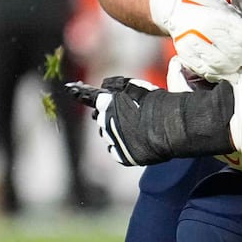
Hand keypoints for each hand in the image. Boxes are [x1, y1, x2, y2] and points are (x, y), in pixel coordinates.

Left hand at [67, 75, 236, 166]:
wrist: (172, 126)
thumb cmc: (158, 103)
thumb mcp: (137, 86)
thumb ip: (118, 85)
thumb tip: (104, 87)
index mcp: (107, 104)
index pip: (90, 96)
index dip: (79, 92)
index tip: (69, 88)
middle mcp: (105, 122)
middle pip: (101, 119)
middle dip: (109, 117)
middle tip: (128, 116)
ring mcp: (113, 140)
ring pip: (108, 136)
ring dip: (116, 133)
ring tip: (137, 130)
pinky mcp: (122, 156)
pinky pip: (116, 151)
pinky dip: (123, 147)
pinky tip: (136, 142)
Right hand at [148, 0, 241, 80]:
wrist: (176, 4)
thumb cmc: (208, 0)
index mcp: (219, 13)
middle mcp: (204, 29)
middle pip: (235, 54)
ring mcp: (193, 43)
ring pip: (221, 67)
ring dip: (235, 70)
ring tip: (240, 66)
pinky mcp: (186, 54)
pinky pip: (206, 71)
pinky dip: (219, 74)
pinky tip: (225, 70)